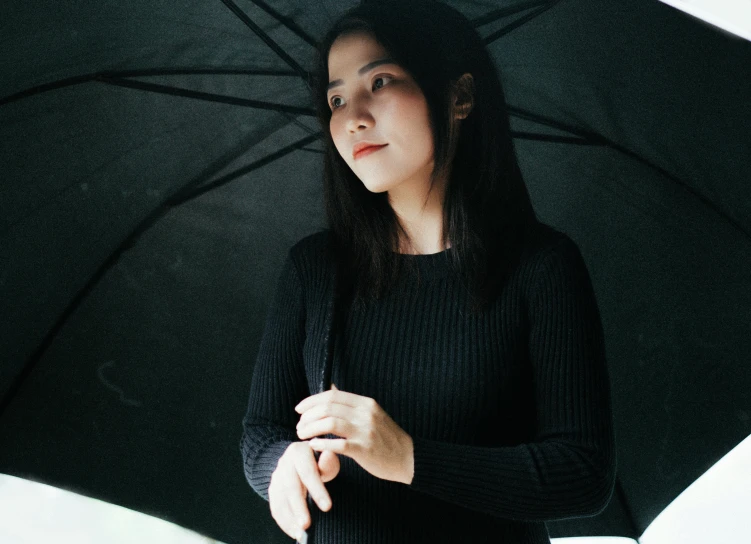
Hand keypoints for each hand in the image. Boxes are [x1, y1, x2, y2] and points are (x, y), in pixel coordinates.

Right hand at [268, 441, 339, 539]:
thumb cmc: (319, 459)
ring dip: (289, 518)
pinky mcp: (273, 489)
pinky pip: (275, 507)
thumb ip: (329, 461)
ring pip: (280, 499)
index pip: (307, 472)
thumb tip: (328, 458)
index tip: (327, 507)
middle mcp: (284, 463)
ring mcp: (276, 476)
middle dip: (299, 507)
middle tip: (306, 525)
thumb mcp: (327, 456)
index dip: (316, 490)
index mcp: (298, 452)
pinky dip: (284, 521)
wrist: (299, 457)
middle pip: (290, 487)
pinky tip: (293, 531)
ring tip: (300, 533)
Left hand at [295, 384, 413, 484]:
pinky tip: (314, 445)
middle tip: (299, 426)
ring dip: (311, 428)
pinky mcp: (364, 450)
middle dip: (308, 416)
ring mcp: (365, 431)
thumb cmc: (386, 437)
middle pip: (328, 407)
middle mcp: (365, 414)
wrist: (408, 458)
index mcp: (366, 403)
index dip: (311, 401)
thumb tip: (331, 387)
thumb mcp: (372, 413)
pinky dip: (322, 444)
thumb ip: (351, 403)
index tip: (299, 409)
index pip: (332, 395)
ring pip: (329, 423)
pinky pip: (337, 444)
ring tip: (302, 435)